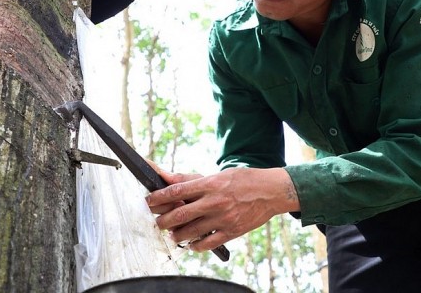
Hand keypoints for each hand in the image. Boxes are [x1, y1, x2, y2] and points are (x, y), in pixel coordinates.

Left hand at [145, 167, 299, 251]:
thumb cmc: (244, 180)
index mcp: (210, 184)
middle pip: (179, 214)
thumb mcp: (219, 175)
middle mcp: (214, 201)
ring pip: (190, 232)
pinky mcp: (231, 232)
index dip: (159, 197)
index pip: (177, 191)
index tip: (149, 201)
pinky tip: (190, 243)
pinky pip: (206, 243)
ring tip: (172, 234)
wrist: (271, 191)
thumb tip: (168, 178)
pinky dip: (194, 245)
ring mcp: (223, 218)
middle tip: (157, 222)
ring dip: (176, 235)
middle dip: (163, 220)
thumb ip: (193, 180)